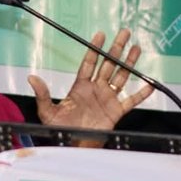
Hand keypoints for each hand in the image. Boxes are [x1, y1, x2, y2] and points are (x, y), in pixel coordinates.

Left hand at [28, 28, 155, 142]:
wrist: (74, 147)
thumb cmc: (61, 130)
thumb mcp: (47, 112)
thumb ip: (42, 94)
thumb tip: (32, 78)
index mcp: (80, 87)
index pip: (89, 62)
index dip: (95, 48)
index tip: (100, 35)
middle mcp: (96, 89)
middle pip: (109, 64)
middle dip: (116, 48)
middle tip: (124, 33)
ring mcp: (107, 99)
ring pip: (121, 76)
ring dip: (129, 63)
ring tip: (136, 49)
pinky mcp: (116, 111)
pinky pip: (131, 100)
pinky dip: (141, 93)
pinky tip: (149, 84)